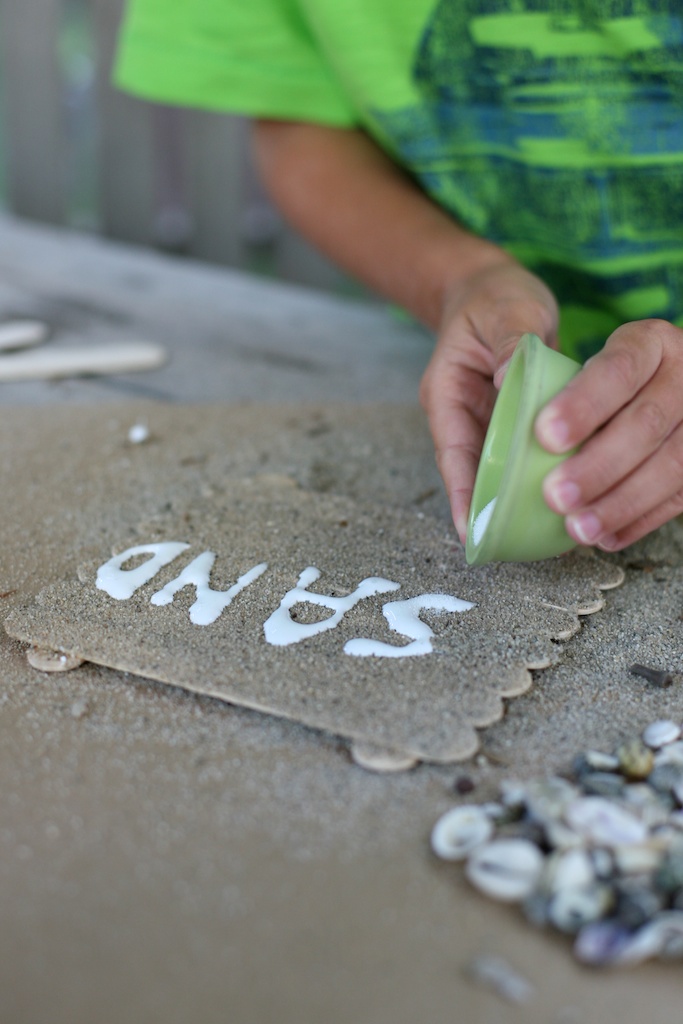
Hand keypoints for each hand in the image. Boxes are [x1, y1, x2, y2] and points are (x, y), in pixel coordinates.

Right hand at [420, 260, 558, 542]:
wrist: (492, 291)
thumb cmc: (492, 298)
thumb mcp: (505, 310)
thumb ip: (513, 342)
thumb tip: (518, 375)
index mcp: (447, 393)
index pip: (454, 451)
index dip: (462, 493)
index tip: (471, 530)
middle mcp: (463, 415)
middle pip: (472, 471)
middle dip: (485, 509)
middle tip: (502, 547)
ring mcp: (487, 422)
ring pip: (496, 469)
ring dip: (510, 498)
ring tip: (527, 538)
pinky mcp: (511, 423)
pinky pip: (520, 455)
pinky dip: (534, 475)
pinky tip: (554, 498)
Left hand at [538, 319, 682, 550]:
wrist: (643, 380)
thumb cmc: (590, 372)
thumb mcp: (563, 341)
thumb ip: (531, 358)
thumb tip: (503, 376)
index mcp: (649, 342)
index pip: (619, 369)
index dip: (584, 404)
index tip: (545, 435)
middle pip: (647, 423)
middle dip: (599, 466)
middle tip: (555, 495)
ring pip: (673, 464)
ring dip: (622, 502)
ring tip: (577, 527)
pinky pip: (681, 494)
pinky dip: (640, 520)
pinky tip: (606, 536)